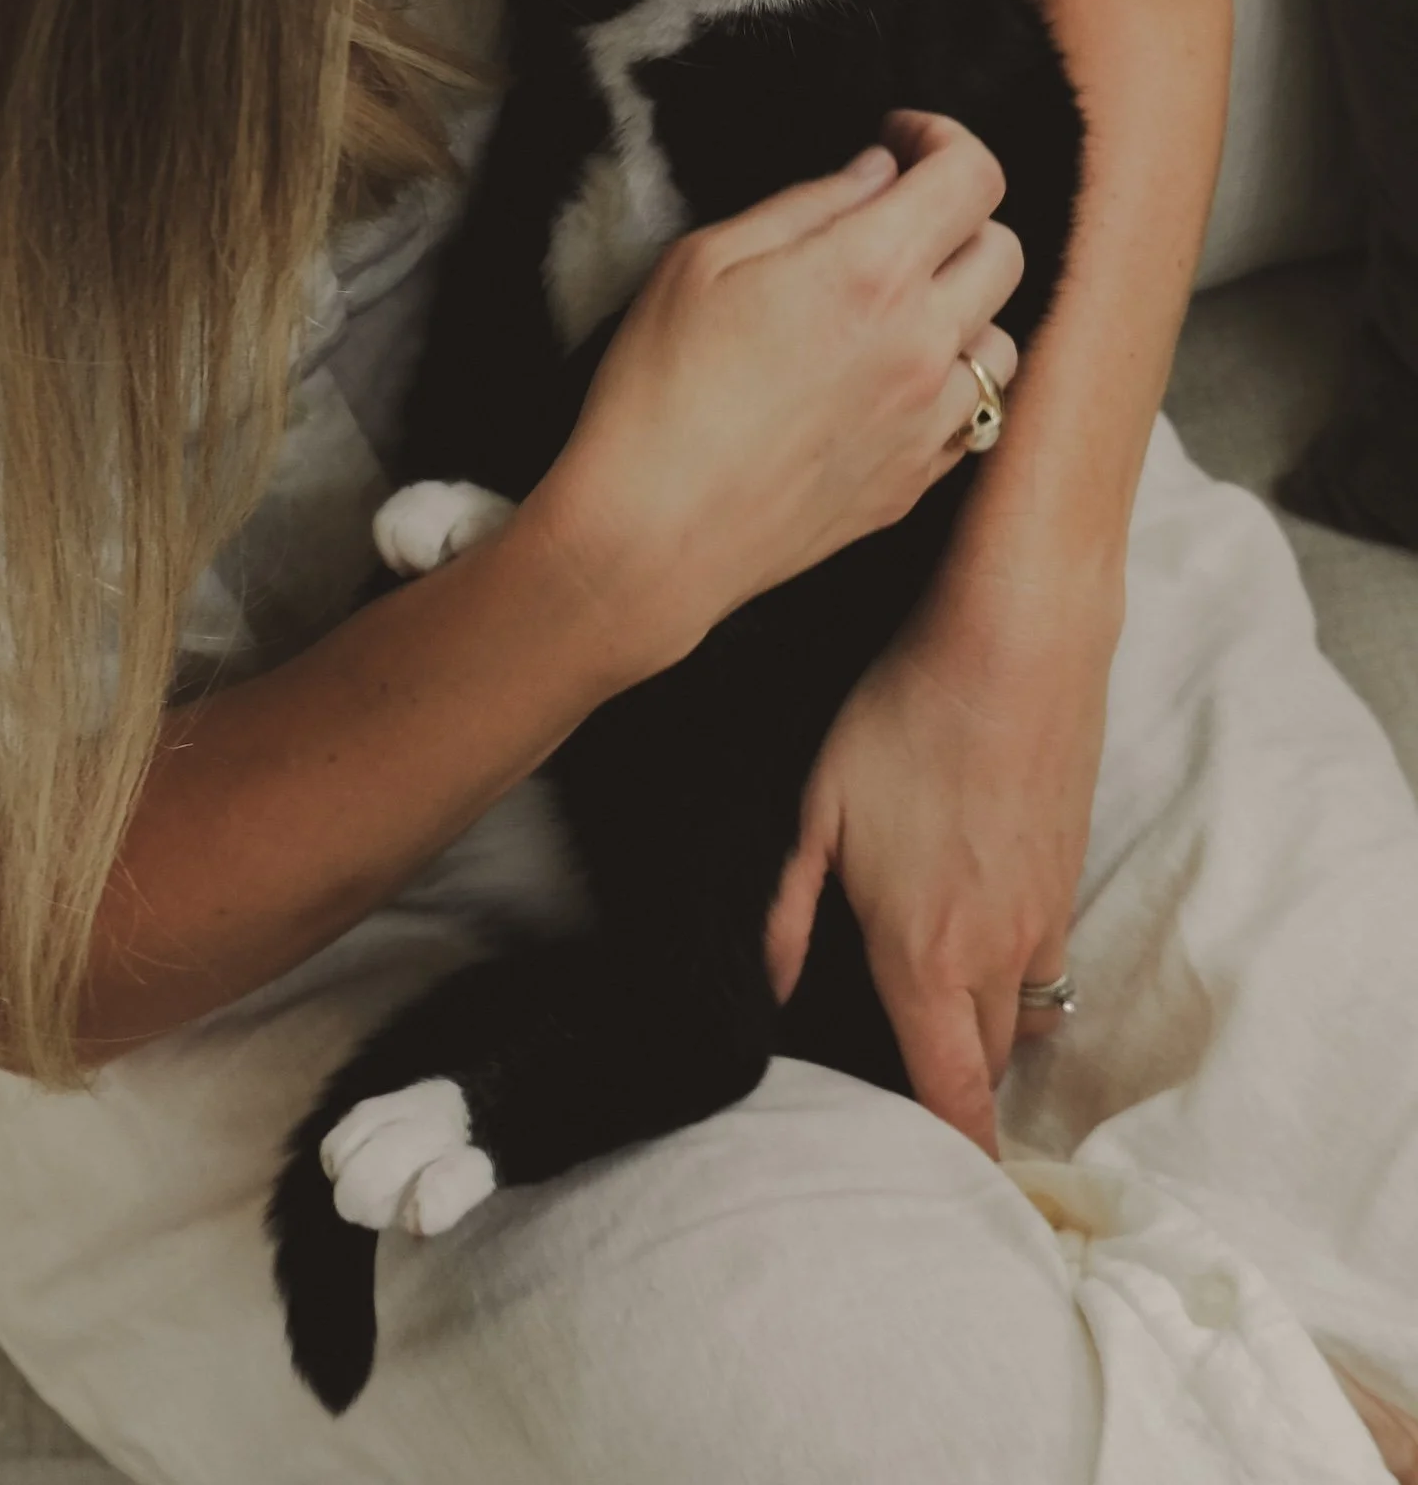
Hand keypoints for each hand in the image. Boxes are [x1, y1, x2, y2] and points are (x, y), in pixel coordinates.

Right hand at [531, 112, 1023, 682]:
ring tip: (893, 308)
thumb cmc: (657, 388)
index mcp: (870, 271)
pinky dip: (951, 383)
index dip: (943, 140)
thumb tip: (877, 172)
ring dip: (963, 306)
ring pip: (1003, 337)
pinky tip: (889, 381)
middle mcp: (923, 343)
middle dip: (957, 216)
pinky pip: (977, 414)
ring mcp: (931, 421)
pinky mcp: (919, 482)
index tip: (899, 142)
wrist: (653, 533)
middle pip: (1006, 249)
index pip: (973, 177)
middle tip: (891, 219)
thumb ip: (806, 204)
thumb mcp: (704, 260)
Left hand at [762, 557, 1116, 1157]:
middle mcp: (997, 954)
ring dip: (983, 1033)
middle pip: (984, 1067)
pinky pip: (1044, 961)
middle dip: (956, 1095)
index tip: (943, 1198)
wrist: (1019, 643)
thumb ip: (788, 912)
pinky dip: (1012, 975)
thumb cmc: (907, 719)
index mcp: (927, 954)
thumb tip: (772, 989)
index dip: (954, 1161)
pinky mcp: (1070, 876)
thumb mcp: (817, 809)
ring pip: (1019, 1016)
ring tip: (936, 1023)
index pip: (952, 1095)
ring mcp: (1046, 917)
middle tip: (908, 1102)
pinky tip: (971, 928)